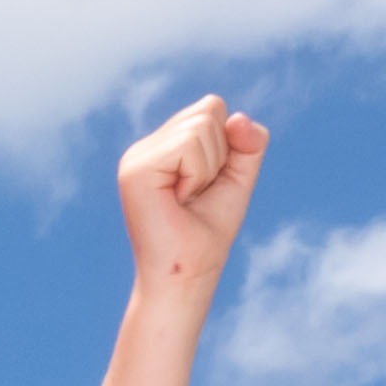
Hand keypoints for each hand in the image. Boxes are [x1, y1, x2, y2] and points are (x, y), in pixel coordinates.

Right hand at [120, 96, 268, 275]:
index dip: (227, 145)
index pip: (211, 108)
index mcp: (163, 147)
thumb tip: (239, 117)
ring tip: (187, 199)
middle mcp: (145, 148)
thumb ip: (248, 143)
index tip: (208, 185)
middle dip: (221, 155)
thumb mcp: (237, 179)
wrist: (187, 277)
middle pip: (209, 109)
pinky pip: (189, 144)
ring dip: (209, 168)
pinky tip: (179, 199)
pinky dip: (199, 174)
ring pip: (201, 125)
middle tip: (197, 195)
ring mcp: (137, 157)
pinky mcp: (136, 169)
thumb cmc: (208, 234)